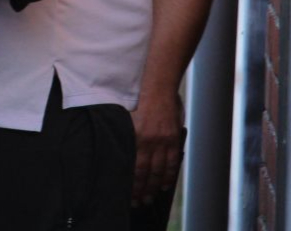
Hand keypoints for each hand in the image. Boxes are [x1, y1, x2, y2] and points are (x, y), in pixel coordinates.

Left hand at [130, 87, 184, 206]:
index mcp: (135, 136)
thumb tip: (117, 148)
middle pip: (145, 172)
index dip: (131, 182)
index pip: (133, 167)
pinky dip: (169, 175)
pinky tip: (165, 185)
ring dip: (154, 187)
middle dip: (141, 190)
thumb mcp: (126, 116)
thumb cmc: (138, 99)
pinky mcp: (173, 138)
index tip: (127, 194)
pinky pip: (172, 161)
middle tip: (138, 202)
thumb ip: (124, 133)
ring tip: (150, 198)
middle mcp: (149, 141)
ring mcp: (163, 141)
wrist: (158, 87)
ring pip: (159, 170)